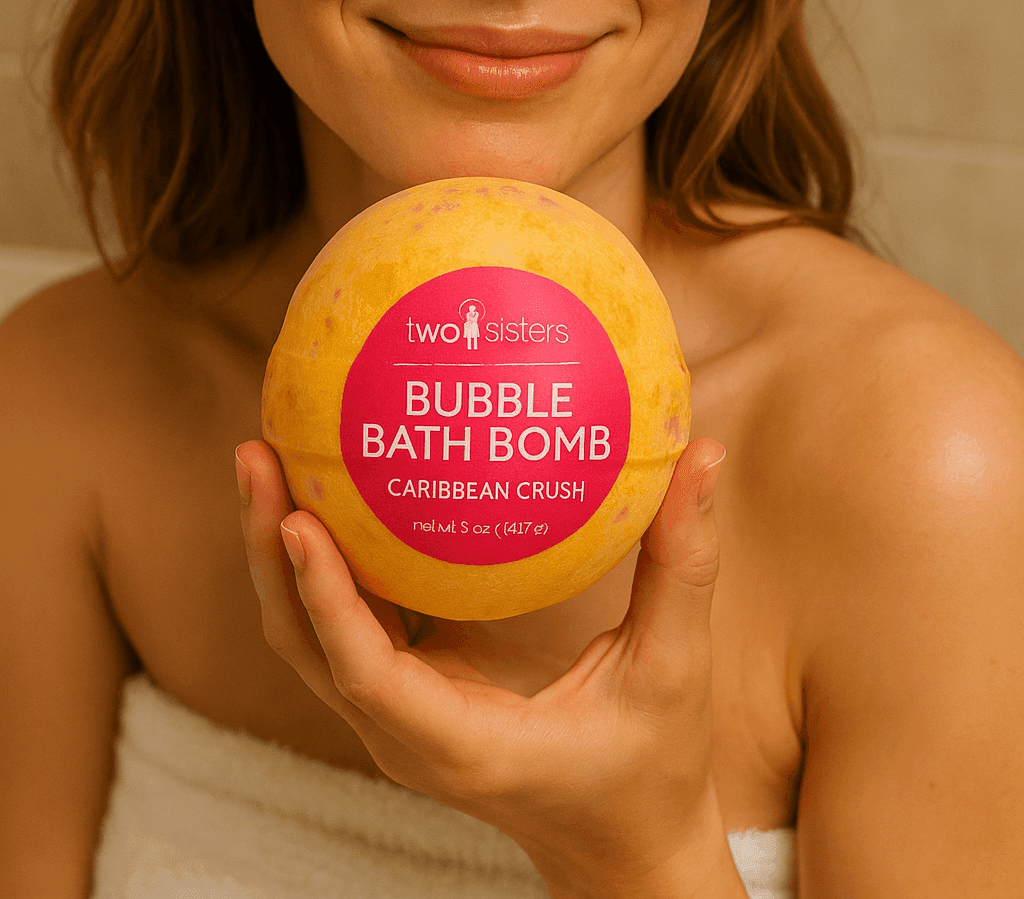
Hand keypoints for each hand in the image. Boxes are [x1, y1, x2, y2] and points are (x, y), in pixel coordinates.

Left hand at [236, 435, 739, 897]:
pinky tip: (334, 485)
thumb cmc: (650, 772)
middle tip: (258, 450)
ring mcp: (398, 716)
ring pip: (309, 634)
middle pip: (304, 642)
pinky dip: (324, 561)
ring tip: (269, 454)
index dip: (325, 596)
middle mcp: (407, 732)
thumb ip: (683, 566)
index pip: (366, 670)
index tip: (300, 518)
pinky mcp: (407, 694)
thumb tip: (703, 452)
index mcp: (459, 741)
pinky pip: (347, 623)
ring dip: (280, 551)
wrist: (623, 850)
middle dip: (270, 549)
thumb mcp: (676, 672)